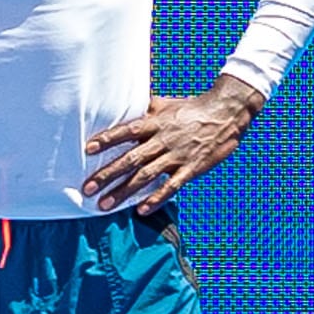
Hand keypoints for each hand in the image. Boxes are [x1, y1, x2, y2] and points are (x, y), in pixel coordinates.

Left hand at [82, 77, 258, 216]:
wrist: (226, 113)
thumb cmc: (192, 108)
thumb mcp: (165, 104)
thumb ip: (144, 109)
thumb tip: (122, 103)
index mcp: (155, 122)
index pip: (126, 130)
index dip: (107, 139)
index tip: (88, 148)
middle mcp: (162, 140)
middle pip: (131, 159)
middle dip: (107, 174)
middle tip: (87, 188)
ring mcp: (177, 156)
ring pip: (145, 176)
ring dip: (124, 192)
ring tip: (104, 205)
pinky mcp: (191, 169)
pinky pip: (171, 187)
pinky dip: (155, 199)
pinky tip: (141, 211)